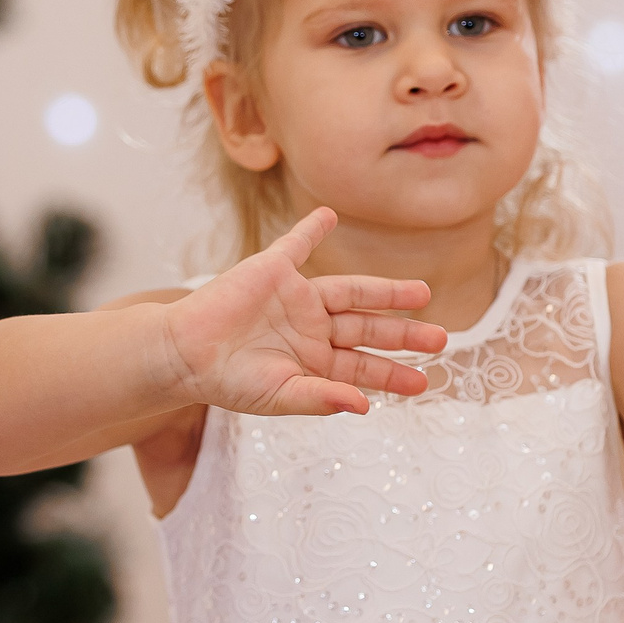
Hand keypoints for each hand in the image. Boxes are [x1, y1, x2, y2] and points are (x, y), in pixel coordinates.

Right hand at [159, 208, 448, 416]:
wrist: (184, 356)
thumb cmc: (227, 382)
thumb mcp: (278, 395)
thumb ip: (320, 398)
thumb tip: (364, 406)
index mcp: (313, 361)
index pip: (362, 368)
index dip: (392, 374)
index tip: (423, 382)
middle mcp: (311, 328)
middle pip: (367, 328)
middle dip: (402, 334)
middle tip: (439, 339)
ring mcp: (294, 298)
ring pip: (351, 292)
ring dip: (384, 291)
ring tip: (421, 293)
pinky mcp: (271, 272)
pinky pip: (295, 244)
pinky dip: (312, 228)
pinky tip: (330, 216)